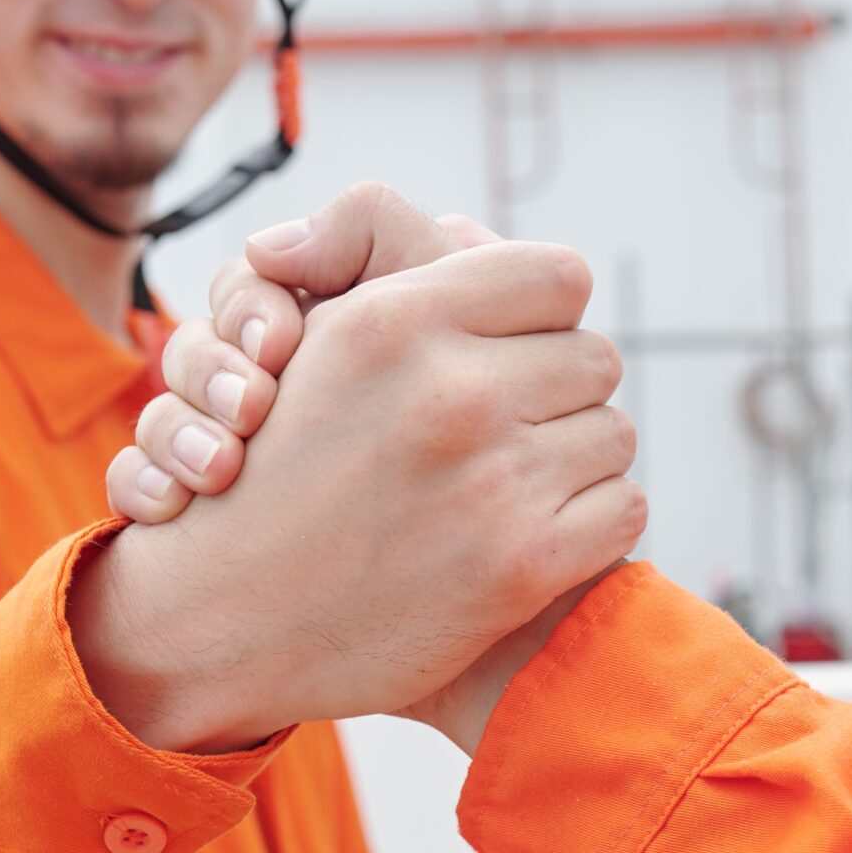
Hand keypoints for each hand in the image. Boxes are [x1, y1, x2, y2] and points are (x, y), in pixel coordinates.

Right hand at [69, 188, 643, 751]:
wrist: (227, 622)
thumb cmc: (275, 471)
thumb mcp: (315, 340)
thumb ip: (391, 265)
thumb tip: (472, 230)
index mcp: (395, 320)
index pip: (556, 276)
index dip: (547, 314)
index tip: (521, 348)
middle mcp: (449, 393)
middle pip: (595, 358)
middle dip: (562, 390)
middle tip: (517, 426)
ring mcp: (491, 482)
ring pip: (613, 433)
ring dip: (579, 459)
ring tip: (521, 481)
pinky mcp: (521, 565)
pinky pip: (624, 509)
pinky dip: (594, 523)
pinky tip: (540, 533)